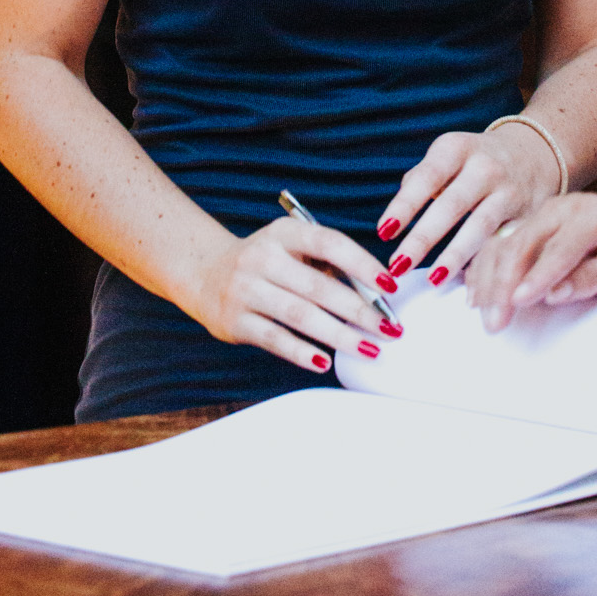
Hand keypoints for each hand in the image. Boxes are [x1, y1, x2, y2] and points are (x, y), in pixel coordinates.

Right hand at [194, 215, 393, 376]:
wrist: (205, 273)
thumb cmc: (267, 263)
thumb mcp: (291, 249)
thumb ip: (325, 265)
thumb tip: (372, 296)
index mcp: (284, 233)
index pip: (329, 243)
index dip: (362, 264)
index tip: (391, 286)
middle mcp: (262, 257)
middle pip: (319, 286)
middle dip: (360, 310)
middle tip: (390, 329)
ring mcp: (245, 289)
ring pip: (300, 315)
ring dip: (339, 335)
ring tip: (369, 349)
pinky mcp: (234, 321)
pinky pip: (274, 339)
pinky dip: (301, 352)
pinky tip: (324, 361)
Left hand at [375, 124, 564, 286]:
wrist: (533, 153)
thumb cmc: (474, 161)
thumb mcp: (448, 156)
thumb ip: (420, 182)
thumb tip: (397, 218)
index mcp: (457, 149)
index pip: (426, 177)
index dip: (405, 205)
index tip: (384, 232)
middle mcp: (484, 167)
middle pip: (451, 206)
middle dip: (423, 238)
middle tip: (397, 265)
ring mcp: (508, 191)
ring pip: (479, 227)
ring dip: (454, 257)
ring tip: (431, 280)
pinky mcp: (528, 216)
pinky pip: (504, 244)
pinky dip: (486, 268)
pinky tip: (469, 289)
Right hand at [464, 186, 596, 330]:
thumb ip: (594, 276)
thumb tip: (558, 293)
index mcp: (591, 214)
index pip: (559, 247)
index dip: (537, 275)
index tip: (519, 302)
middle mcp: (559, 208)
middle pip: (522, 244)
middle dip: (504, 284)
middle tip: (495, 322)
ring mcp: (540, 214)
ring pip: (504, 244)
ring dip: (489, 281)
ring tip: (484, 316)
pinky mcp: (529, 225)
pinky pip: (498, 244)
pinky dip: (484, 270)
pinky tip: (475, 296)